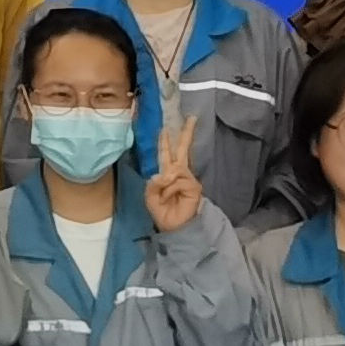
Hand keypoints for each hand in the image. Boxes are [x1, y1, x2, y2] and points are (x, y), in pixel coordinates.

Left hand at [141, 114, 203, 232]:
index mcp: (167, 174)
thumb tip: (164, 174)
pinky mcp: (194, 187)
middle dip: (186, 133)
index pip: (167, 154)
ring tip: (165, 196)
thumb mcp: (150, 196)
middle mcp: (179, 173)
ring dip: (166, 184)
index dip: (166, 141)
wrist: (173, 227)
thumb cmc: (162, 211)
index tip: (165, 128)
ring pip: (175, 170)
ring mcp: (188, 179)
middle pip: (182, 149)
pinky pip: (178, 181)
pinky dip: (170, 190)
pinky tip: (171, 198)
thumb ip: (153, 184)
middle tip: (192, 118)